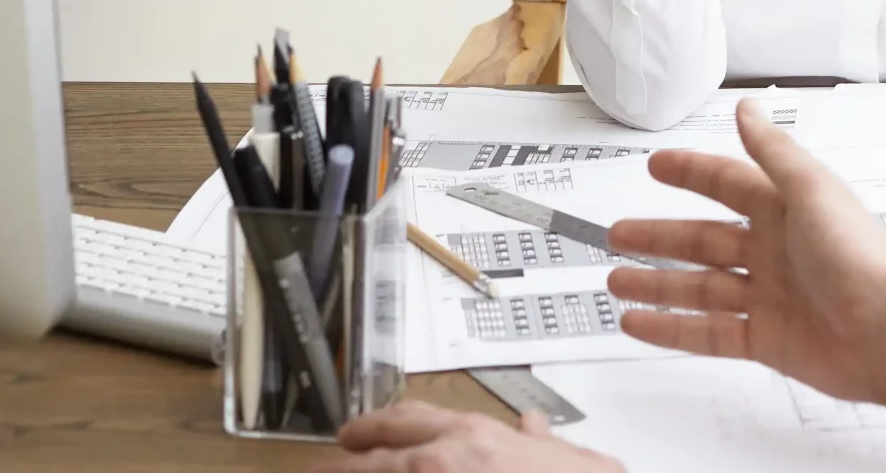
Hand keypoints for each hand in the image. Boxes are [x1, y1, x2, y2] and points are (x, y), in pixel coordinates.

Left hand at [305, 401, 616, 472]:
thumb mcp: (568, 457)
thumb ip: (543, 440)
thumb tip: (535, 425)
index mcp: (472, 436)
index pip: (405, 418)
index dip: (372, 425)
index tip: (355, 434)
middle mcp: (439, 461)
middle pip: (371, 453)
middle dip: (337, 462)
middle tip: (317, 467)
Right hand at [605, 100, 885, 437]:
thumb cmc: (860, 257)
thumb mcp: (810, 188)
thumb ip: (772, 151)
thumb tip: (748, 108)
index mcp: (786, 208)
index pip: (728, 184)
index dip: (692, 173)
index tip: (657, 165)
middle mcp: (776, 251)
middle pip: (704, 239)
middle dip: (660, 236)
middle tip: (620, 232)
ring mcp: (770, 297)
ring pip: (700, 288)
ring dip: (657, 283)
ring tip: (617, 280)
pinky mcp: (767, 339)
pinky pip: (708, 332)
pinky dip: (672, 329)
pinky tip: (641, 323)